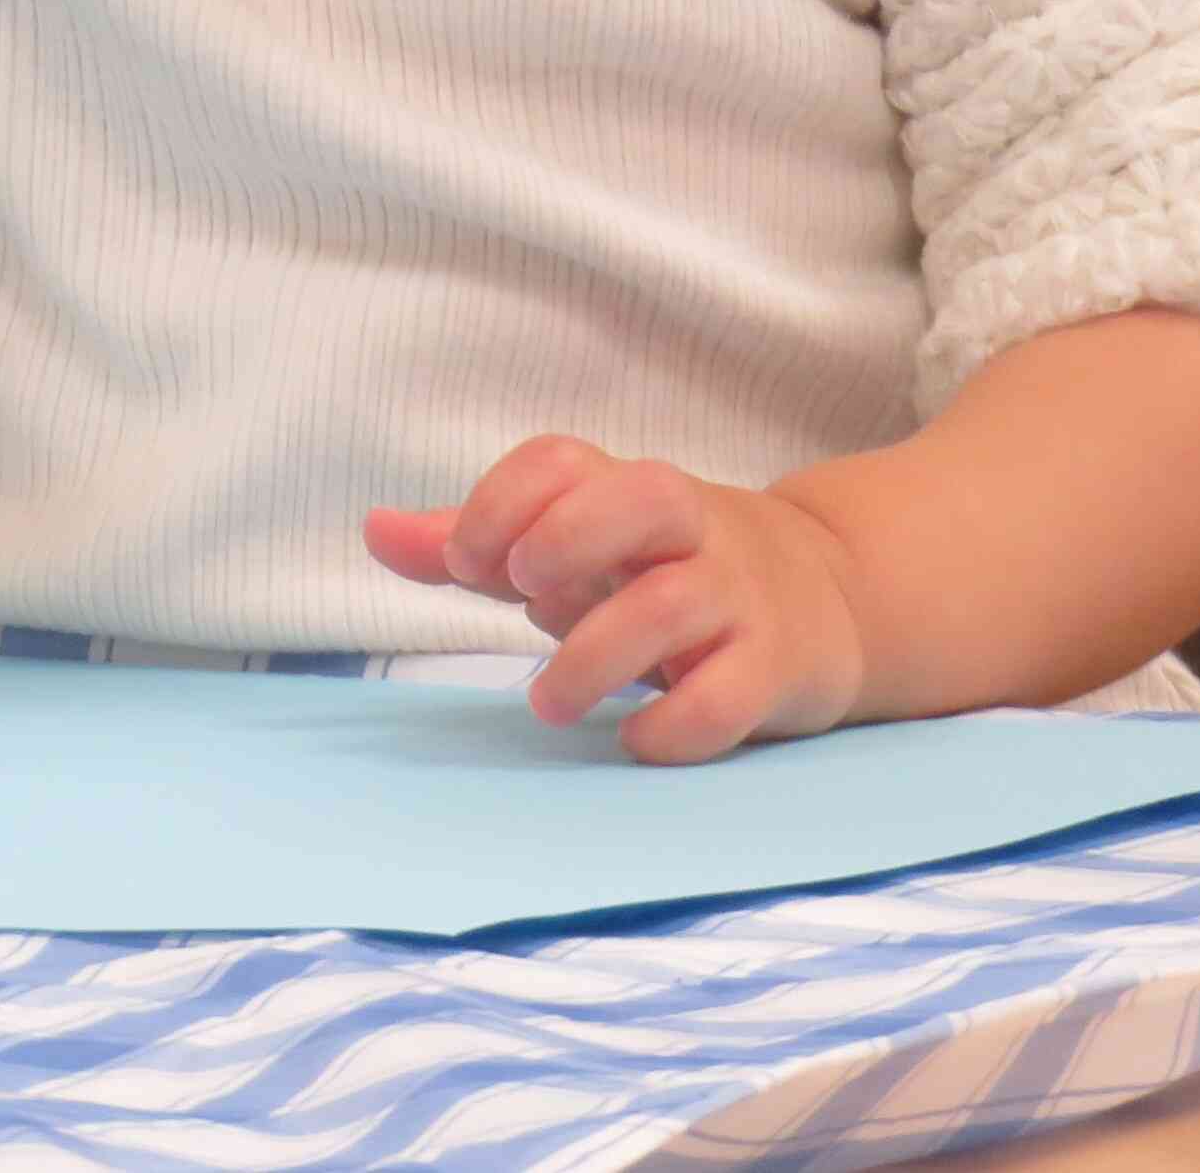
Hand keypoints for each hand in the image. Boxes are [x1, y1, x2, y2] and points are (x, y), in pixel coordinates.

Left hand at [365, 437, 877, 762]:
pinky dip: (672, 725)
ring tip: (546, 703)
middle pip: (645, 494)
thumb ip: (477, 543)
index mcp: (628, 494)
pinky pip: (729, 696)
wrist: (825, 597)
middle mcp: (690, 532)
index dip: (503, 500)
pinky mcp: (775, 669)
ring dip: (593, 659)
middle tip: (522, 593)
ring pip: (675, 604)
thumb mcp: (576, 546)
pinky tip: (633, 740)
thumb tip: (373, 528)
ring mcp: (738, 597)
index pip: (563, 459)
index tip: (465, 559)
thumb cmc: (662, 570)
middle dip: (570, 537)